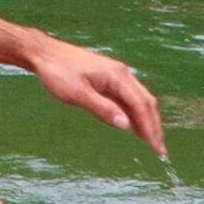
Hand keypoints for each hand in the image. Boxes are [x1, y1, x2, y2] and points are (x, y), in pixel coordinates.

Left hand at [25, 34, 168, 157]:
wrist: (44, 53)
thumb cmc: (58, 72)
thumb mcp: (78, 94)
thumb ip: (102, 109)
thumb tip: (126, 125)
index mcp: (117, 76)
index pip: (141, 105)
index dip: (151, 128)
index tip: (157, 148)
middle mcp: (122, 74)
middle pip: (145, 102)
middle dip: (154, 126)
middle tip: (159, 150)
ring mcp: (116, 76)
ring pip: (138, 99)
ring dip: (146, 120)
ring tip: (152, 142)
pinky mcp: (108, 79)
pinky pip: (127, 98)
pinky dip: (134, 113)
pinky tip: (134, 125)